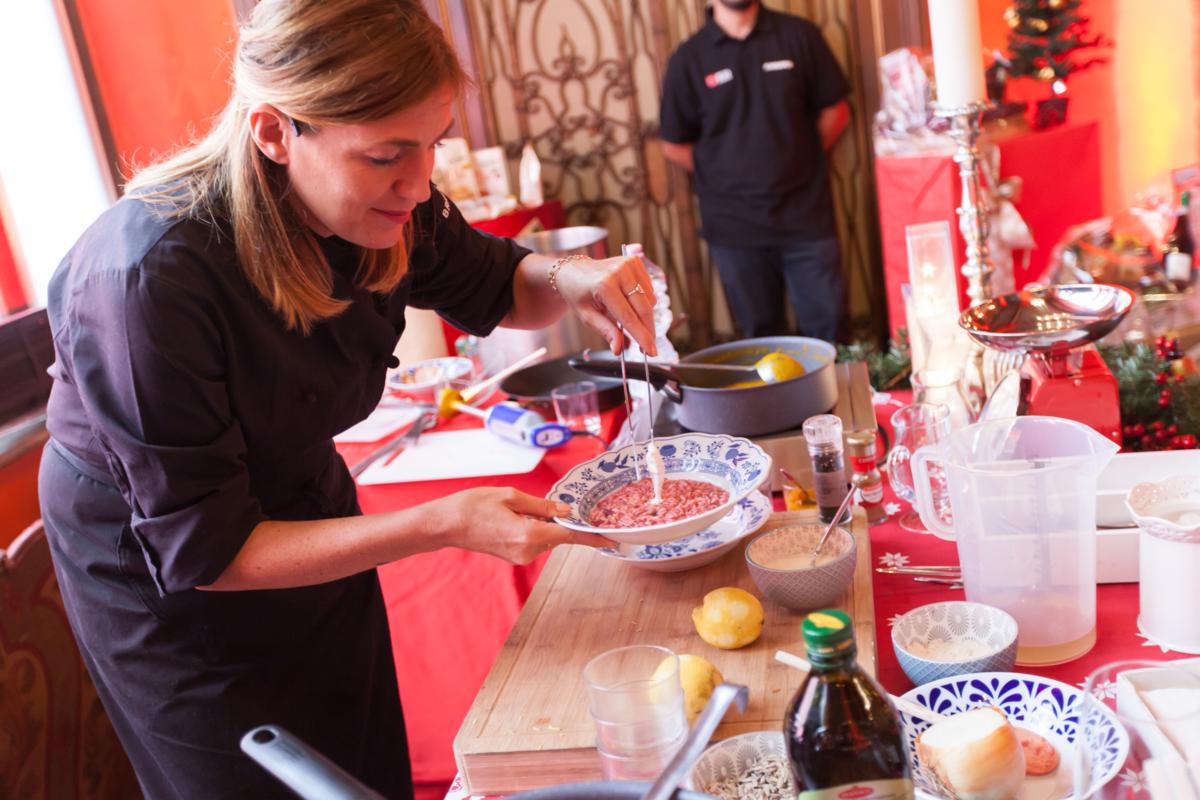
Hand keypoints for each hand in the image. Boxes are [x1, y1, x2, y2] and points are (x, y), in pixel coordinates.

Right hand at [431, 487, 613, 564]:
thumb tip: (566, 511)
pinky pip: (534, 541)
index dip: (593, 537)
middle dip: (562, 521)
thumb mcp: (510, 496)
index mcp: (529, 535)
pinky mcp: (513, 557)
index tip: (613, 541)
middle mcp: (527, 551)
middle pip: (558, 536)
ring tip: (521, 509)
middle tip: (549, 505)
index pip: (570, 536)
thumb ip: (542, 505)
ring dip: (545, 524)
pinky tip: (518, 517)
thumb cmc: (473, 506)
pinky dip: (535, 529)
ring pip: (546, 538)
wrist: (446, 524)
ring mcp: (520, 557)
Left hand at [554, 255, 657, 356]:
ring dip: (645, 316)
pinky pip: (650, 290)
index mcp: (604, 286)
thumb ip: (605, 331)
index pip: (628, 317)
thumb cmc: (579, 294)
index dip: (641, 336)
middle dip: (649, 330)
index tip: (651, 352)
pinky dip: (644, 301)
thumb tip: (618, 348)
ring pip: (650, 300)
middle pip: (644, 309)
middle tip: (650, 348)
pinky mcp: (636, 261)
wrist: (575, 271)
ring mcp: (629, 264)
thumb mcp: (587, 316)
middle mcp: (619, 272)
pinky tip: (631, 302)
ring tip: (630, 319)